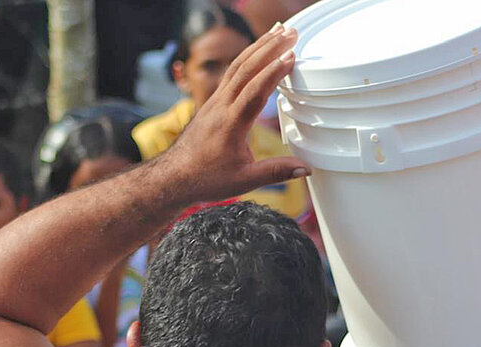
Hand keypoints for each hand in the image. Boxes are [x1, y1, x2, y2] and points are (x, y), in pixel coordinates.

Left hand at [159, 24, 310, 203]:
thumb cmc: (207, 178)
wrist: (175, 175)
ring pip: (238, 65)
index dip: (274, 72)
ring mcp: (215, 100)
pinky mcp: (213, 101)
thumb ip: (275, 172)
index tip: (291, 56)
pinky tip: (258, 51)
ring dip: (259, 46)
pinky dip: (248, 57)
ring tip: (278, 31)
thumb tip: (306, 168)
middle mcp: (221, 105)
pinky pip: (231, 72)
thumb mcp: (244, 180)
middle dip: (270, 47)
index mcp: (231, 123)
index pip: (255, 91)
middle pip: (246, 68)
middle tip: (291, 32)